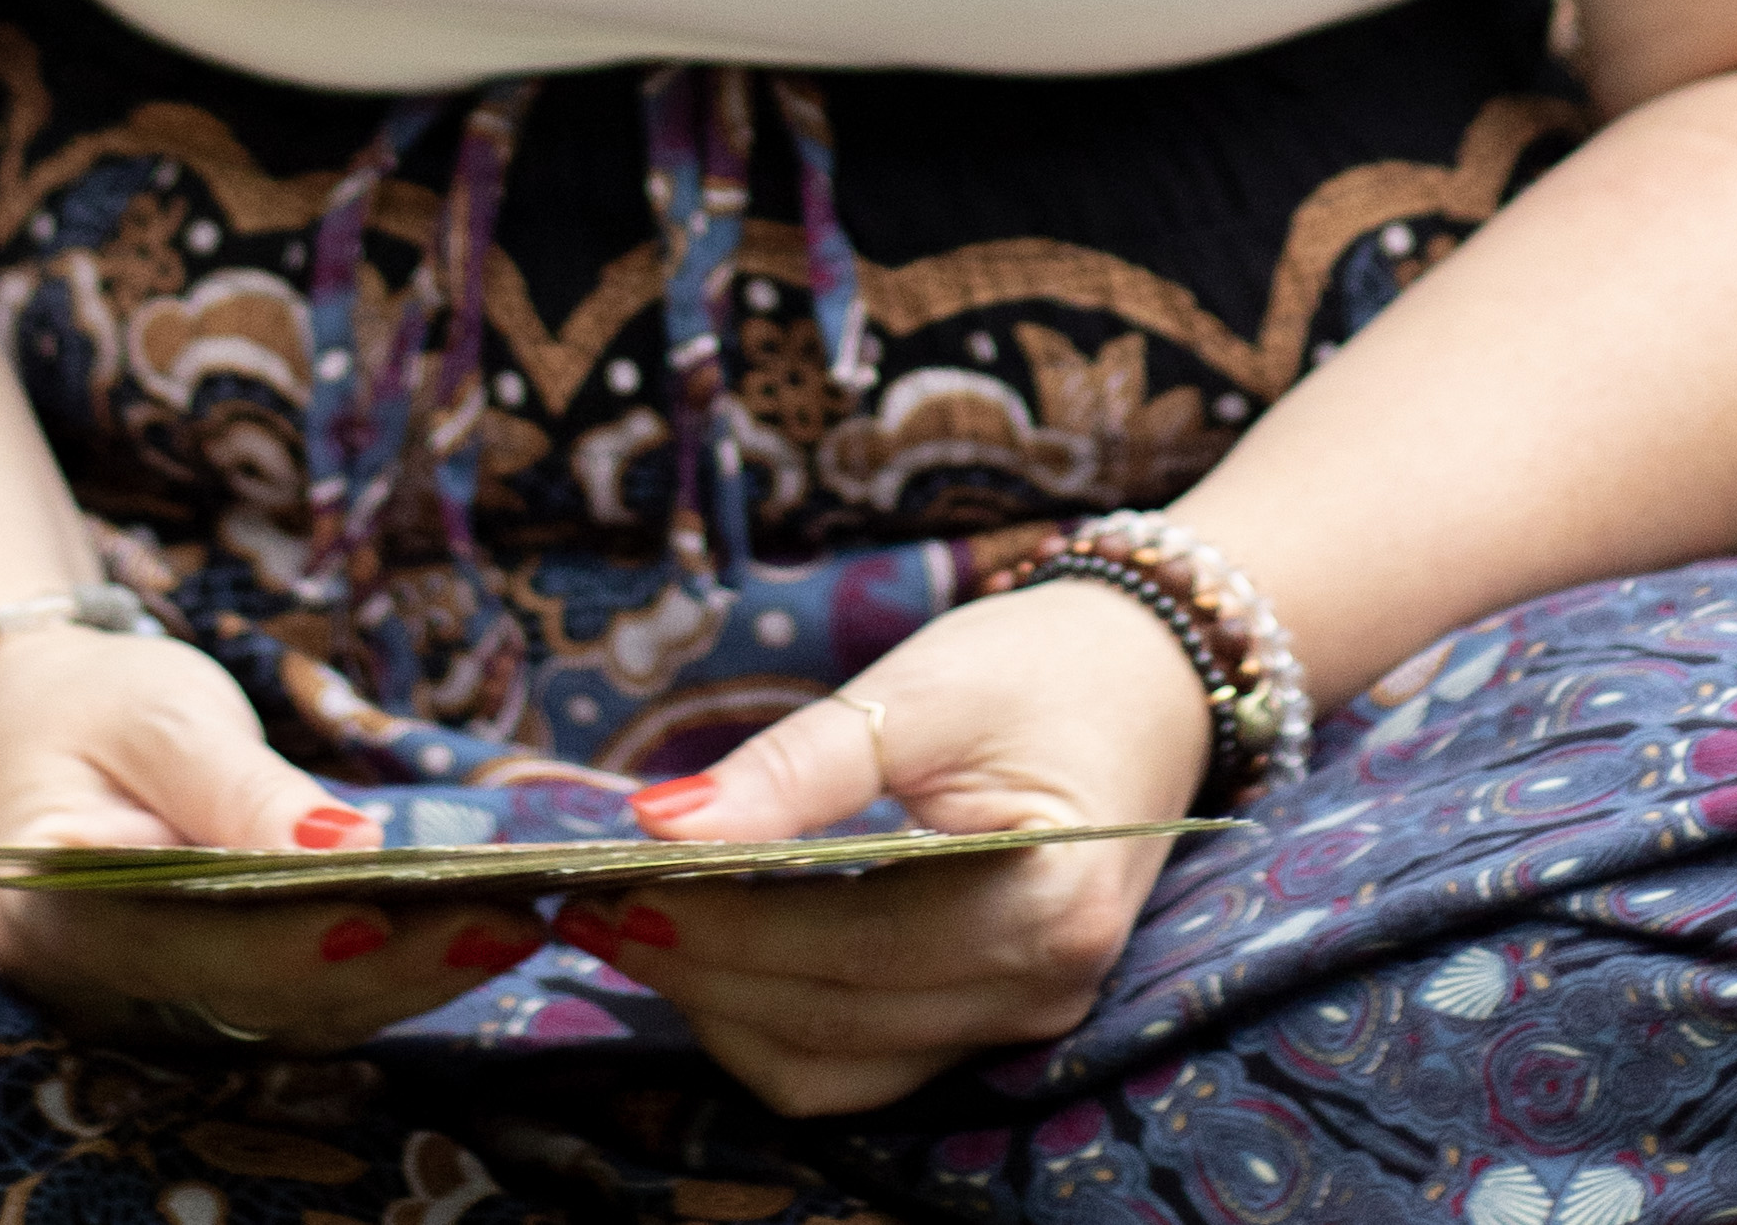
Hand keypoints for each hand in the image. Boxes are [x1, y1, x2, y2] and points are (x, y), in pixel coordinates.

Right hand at [0, 622, 547, 1051]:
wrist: (45, 735)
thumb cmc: (98, 710)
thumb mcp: (162, 718)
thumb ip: (241, 790)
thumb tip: (342, 847)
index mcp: (51, 910)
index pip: (175, 943)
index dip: (278, 941)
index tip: (378, 909)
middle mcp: (95, 990)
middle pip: (249, 998)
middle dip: (380, 964)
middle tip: (500, 920)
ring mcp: (152, 1011)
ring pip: (291, 1018)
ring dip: (408, 979)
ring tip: (512, 924)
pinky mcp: (210, 1007)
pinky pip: (304, 1005)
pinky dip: (391, 973)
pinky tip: (472, 934)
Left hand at [555, 585, 1213, 1119]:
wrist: (1150, 678)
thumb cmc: (1036, 667)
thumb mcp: (918, 688)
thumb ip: (794, 768)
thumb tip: (656, 824)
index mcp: (1039, 905)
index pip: (842, 950)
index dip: (714, 932)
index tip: (604, 887)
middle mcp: (1039, 992)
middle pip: (828, 1028)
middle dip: (696, 974)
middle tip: (586, 908)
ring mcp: (1023, 1022)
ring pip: (836, 1069)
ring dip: (724, 1011)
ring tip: (630, 928)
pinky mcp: (993, 1021)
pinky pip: (865, 1059)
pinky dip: (777, 1018)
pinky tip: (709, 953)